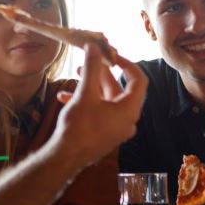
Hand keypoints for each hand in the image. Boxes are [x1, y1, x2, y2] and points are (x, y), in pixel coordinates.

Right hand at [52, 44, 147, 168]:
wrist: (65, 158)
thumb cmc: (79, 126)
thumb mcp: (85, 93)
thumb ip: (91, 68)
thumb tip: (93, 46)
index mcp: (130, 110)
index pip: (138, 80)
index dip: (126, 63)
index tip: (110, 55)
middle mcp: (127, 120)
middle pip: (119, 89)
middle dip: (101, 74)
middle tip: (88, 60)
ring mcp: (117, 128)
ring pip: (107, 100)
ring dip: (91, 86)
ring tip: (74, 74)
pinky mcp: (105, 134)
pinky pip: (100, 112)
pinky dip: (87, 102)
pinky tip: (66, 97)